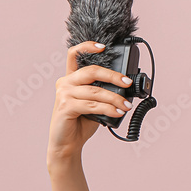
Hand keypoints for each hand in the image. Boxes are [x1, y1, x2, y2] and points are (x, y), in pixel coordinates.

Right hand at [48, 42, 131, 167]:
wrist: (68, 144)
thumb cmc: (82, 121)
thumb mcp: (95, 102)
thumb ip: (104, 90)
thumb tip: (126, 85)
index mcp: (72, 78)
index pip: (74, 55)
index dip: (87, 47)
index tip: (103, 47)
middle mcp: (65, 83)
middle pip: (91, 71)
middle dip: (113, 76)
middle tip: (127, 82)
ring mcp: (63, 94)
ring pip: (95, 91)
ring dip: (115, 98)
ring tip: (126, 105)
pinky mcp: (65, 107)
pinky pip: (92, 105)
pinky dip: (108, 108)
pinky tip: (117, 112)